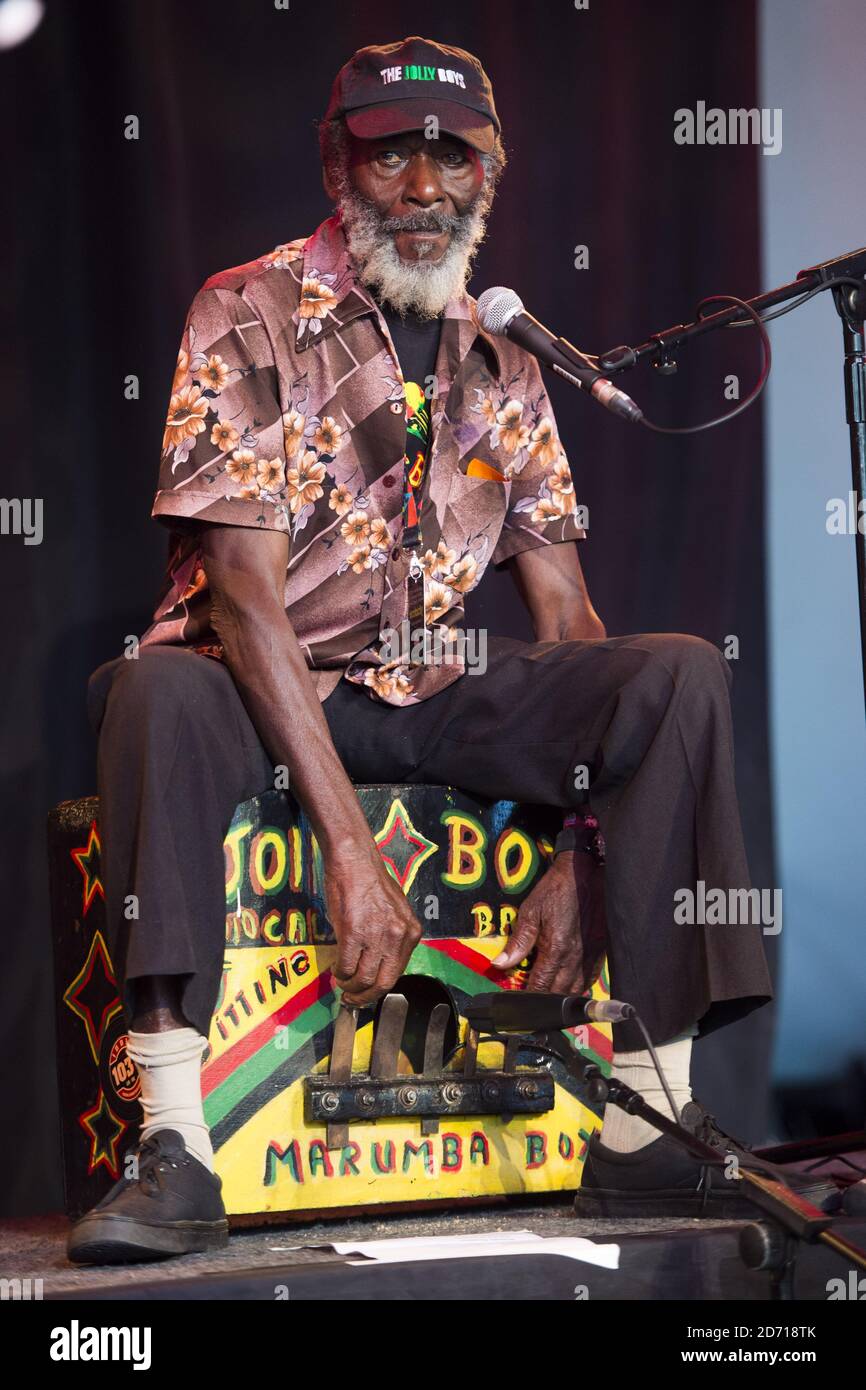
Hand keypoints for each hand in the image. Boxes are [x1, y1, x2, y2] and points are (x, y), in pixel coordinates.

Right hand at [326, 845, 422, 1006]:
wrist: (354, 861)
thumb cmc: (371, 882)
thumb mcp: (395, 911)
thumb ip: (392, 937)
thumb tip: (378, 963)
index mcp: (411, 932)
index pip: (397, 973)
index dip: (379, 988)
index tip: (368, 993)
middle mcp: (398, 936)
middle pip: (383, 983)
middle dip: (365, 997)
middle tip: (352, 999)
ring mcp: (376, 935)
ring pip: (363, 979)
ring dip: (349, 987)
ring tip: (341, 983)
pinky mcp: (354, 933)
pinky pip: (346, 966)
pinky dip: (339, 973)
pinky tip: (335, 969)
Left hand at [492, 851, 606, 994]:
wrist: (586, 874)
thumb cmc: (557, 891)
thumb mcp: (531, 911)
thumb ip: (518, 942)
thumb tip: (500, 964)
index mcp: (556, 949)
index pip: (540, 986)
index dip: (529, 999)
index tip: (518, 1004)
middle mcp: (575, 958)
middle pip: (559, 994)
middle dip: (544, 1002)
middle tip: (531, 1004)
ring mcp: (590, 956)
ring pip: (577, 991)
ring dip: (562, 999)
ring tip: (549, 999)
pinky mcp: (601, 951)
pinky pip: (591, 979)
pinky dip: (579, 989)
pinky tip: (570, 987)